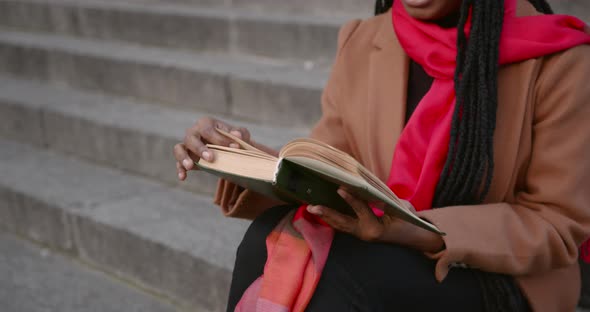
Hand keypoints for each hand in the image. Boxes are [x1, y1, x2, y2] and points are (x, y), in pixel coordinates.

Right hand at [173, 117, 250, 180]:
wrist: (228, 150)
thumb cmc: (232, 139)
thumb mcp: (239, 135)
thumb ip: (240, 134)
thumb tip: (238, 136)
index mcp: (206, 123)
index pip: (208, 130)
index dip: (219, 139)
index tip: (233, 148)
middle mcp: (194, 132)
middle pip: (191, 137)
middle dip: (200, 148)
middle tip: (211, 158)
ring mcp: (188, 145)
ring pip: (179, 148)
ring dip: (183, 157)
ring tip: (190, 166)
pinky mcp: (185, 158)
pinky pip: (178, 162)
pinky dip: (180, 169)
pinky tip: (183, 177)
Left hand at [306, 188, 444, 252]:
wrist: (413, 238)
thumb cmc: (408, 221)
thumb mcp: (401, 209)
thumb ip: (386, 200)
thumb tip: (369, 190)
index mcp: (376, 229)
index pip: (362, 210)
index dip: (351, 199)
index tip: (340, 188)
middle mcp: (365, 234)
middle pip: (342, 222)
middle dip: (327, 214)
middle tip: (312, 206)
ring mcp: (361, 235)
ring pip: (340, 225)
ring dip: (325, 216)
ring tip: (311, 208)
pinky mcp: (359, 233)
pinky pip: (343, 226)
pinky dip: (332, 218)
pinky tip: (322, 212)